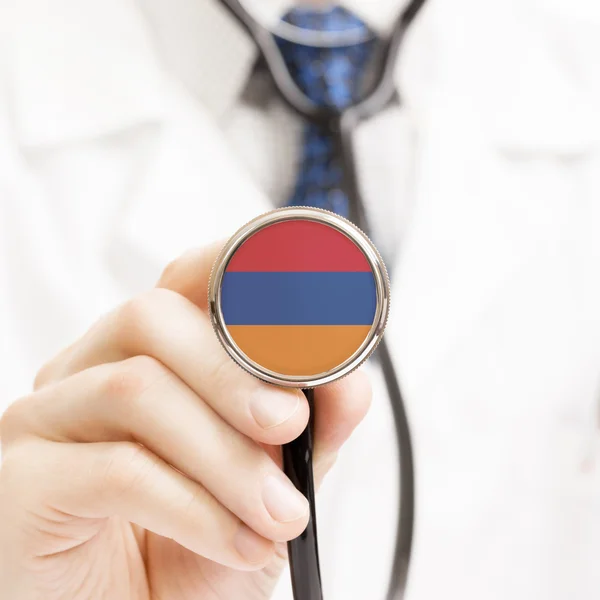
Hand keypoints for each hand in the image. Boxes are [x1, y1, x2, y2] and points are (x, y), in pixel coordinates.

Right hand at [0, 243, 371, 599]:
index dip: (240, 273)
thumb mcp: (272, 482)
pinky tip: (236, 542)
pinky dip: (195, 507)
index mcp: (147, 354)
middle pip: (152, 316)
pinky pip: (115, 469)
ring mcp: (47, 420)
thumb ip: (312, 427)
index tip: (304, 308)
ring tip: (279, 513)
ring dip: (227, 456)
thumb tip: (350, 381)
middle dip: (236, 372)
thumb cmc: (194, 547)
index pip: (185, 280)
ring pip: (136, 389)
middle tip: (290, 424)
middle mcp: (88, 369)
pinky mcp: (22, 481)